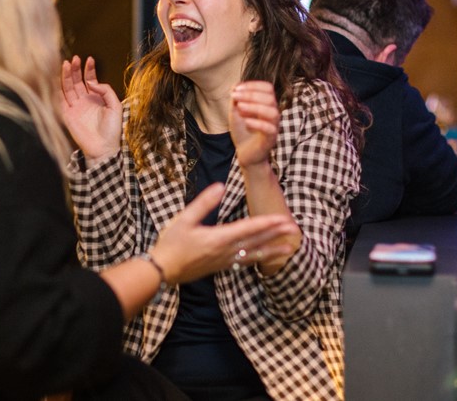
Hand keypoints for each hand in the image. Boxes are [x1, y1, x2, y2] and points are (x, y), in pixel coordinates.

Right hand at [60, 55, 122, 162]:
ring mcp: (75, 108)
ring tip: (67, 64)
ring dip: (67, 76)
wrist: (104, 148)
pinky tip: (58, 79)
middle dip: (75, 69)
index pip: (90, 79)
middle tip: (75, 59)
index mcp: (96, 98)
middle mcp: (84, 101)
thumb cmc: (112, 129)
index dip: (89, 69)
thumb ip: (106, 91)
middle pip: (77, 81)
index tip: (89, 59)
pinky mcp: (67, 115)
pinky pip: (61, 100)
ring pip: (68, 88)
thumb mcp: (115, 106)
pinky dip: (58, 89)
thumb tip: (91, 82)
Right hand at [149, 184, 296, 283]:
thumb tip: (220, 187)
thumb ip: (204, 203)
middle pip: (256, 241)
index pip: (248, 228)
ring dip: (272, 251)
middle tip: (294, 230)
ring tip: (289, 249)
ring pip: (254, 255)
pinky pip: (245, 262)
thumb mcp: (184, 219)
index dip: (267, 223)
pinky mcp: (221, 267)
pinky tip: (264, 258)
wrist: (162, 271)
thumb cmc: (171, 244)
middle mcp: (225, 251)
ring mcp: (224, 261)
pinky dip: (258, 259)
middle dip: (276, 235)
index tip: (282, 219)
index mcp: (218, 238)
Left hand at [229, 81, 278, 168]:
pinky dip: (258, 123)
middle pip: (270, 98)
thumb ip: (236, 99)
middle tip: (234, 97)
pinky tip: (246, 122)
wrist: (244, 153)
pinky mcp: (270, 139)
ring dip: (255, 107)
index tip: (236, 89)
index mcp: (266, 104)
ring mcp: (273, 126)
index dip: (253, 85)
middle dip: (251, 94)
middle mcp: (273, 113)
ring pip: (273, 112)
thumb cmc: (243, 132)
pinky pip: (270, 129)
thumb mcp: (236, 112)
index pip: (267, 88)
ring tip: (239, 107)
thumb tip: (235, 85)